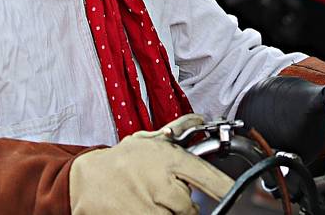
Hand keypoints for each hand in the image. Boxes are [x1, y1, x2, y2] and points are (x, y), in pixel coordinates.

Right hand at [69, 114, 233, 214]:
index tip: (239, 193)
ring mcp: (150, 204)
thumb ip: (177, 131)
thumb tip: (199, 119)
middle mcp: (162, 181)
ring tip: (148, 197)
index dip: (225, 187)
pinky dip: (154, 214)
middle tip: (162, 190)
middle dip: (180, 201)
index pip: (206, 176)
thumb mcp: (148, 140)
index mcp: (168, 158)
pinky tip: (141, 206)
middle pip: (189, 204)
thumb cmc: (119, 160)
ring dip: (166, 211)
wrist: (85, 180)